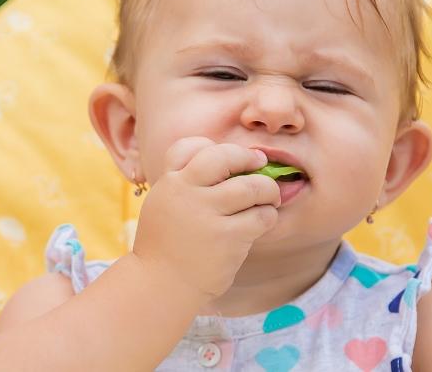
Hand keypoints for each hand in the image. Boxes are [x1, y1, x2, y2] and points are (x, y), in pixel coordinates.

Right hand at [132, 137, 280, 299]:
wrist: (162, 285)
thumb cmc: (168, 243)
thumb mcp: (164, 203)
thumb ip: (186, 180)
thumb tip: (232, 159)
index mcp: (169, 182)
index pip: (190, 146)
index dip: (215, 147)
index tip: (234, 157)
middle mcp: (186, 193)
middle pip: (224, 157)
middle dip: (249, 157)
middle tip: (261, 164)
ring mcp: (207, 215)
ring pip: (252, 187)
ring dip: (268, 190)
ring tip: (270, 197)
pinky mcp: (227, 238)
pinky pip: (261, 217)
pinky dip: (268, 216)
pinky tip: (264, 221)